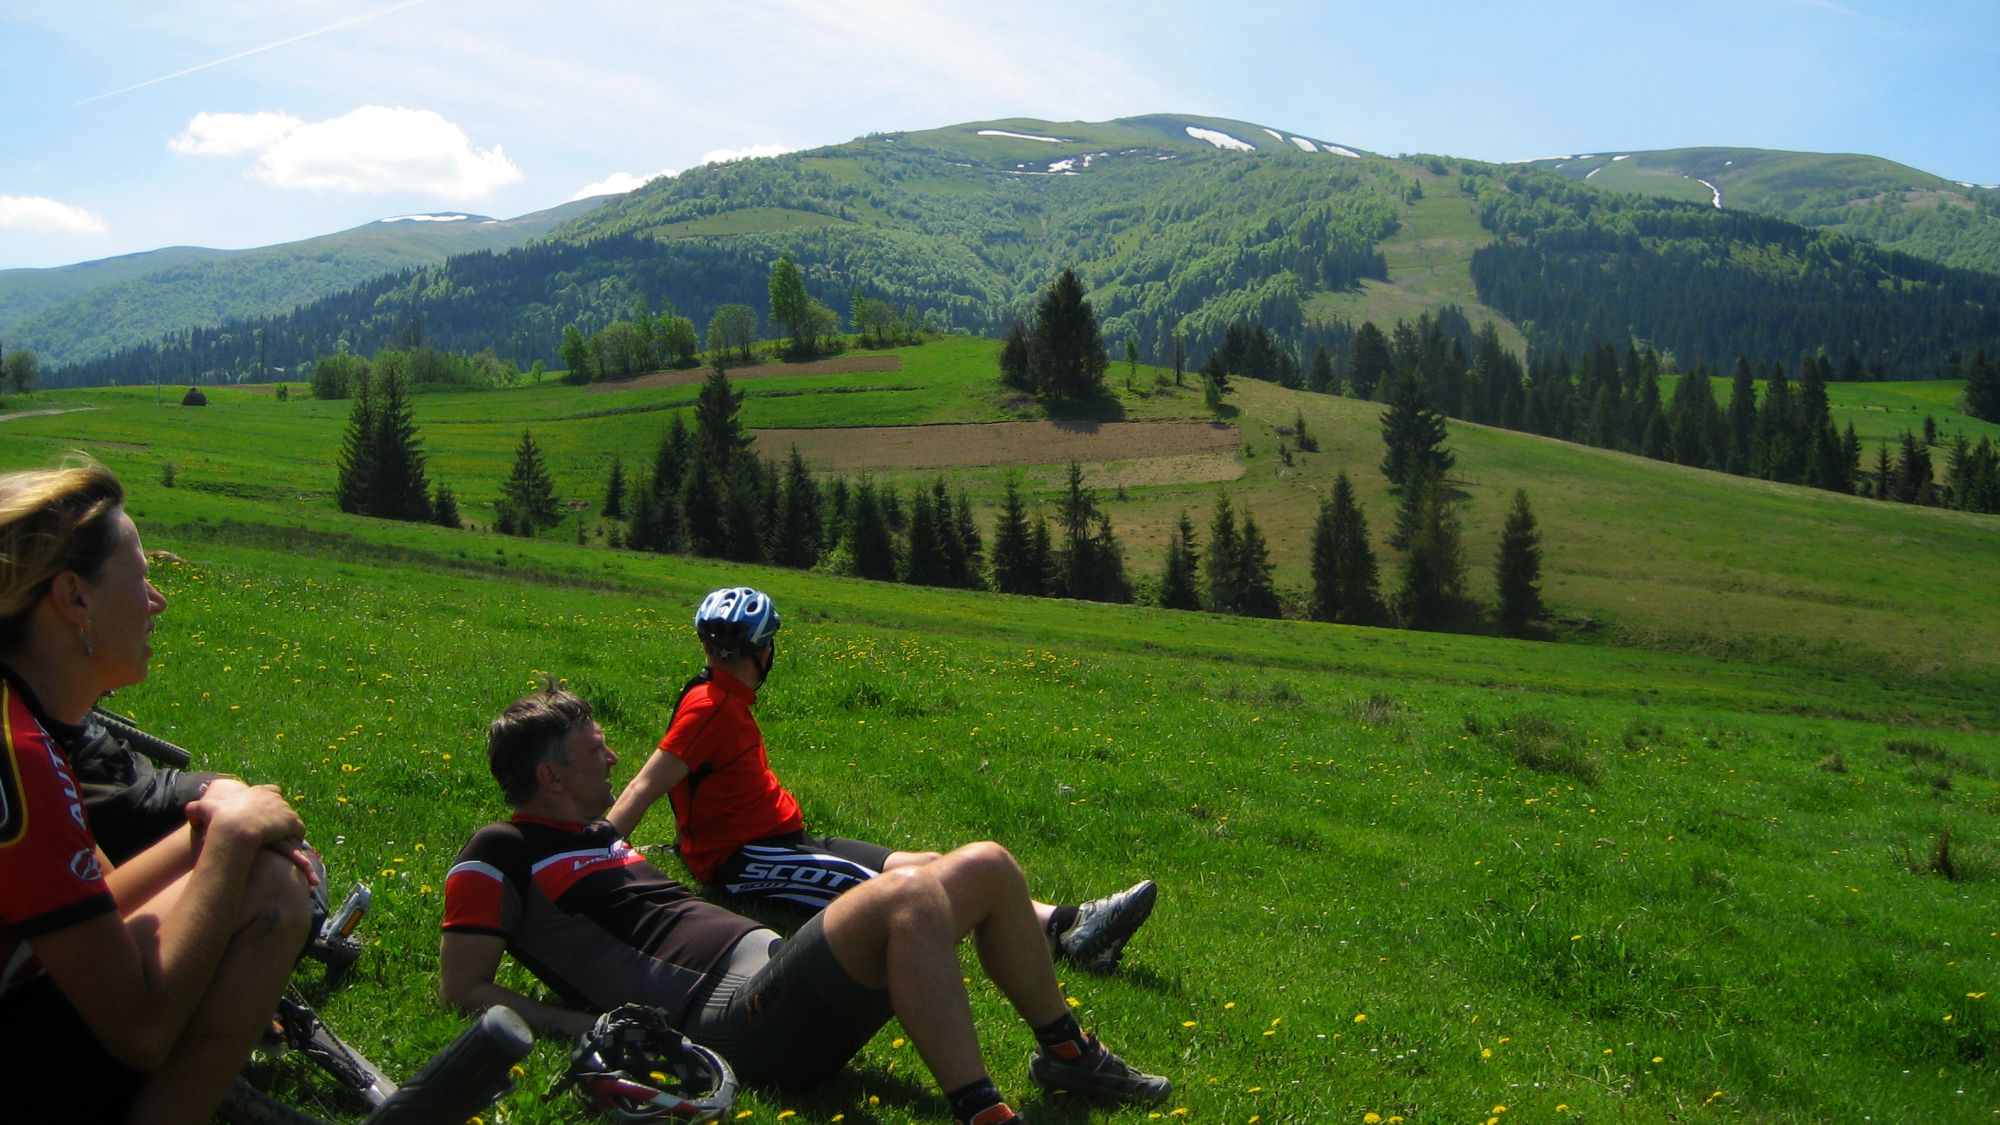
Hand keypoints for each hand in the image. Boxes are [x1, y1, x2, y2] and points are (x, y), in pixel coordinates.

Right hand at [187, 782, 305, 854]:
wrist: (235, 827)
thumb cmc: (219, 817)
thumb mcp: (204, 809)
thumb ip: (195, 808)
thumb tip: (188, 810)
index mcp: (257, 792)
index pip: (271, 790)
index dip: (270, 800)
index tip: (267, 809)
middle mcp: (273, 798)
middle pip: (283, 804)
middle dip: (279, 814)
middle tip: (274, 827)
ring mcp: (284, 809)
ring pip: (291, 817)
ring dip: (287, 827)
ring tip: (283, 838)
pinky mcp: (291, 822)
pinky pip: (298, 830)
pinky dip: (296, 837)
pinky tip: (291, 845)